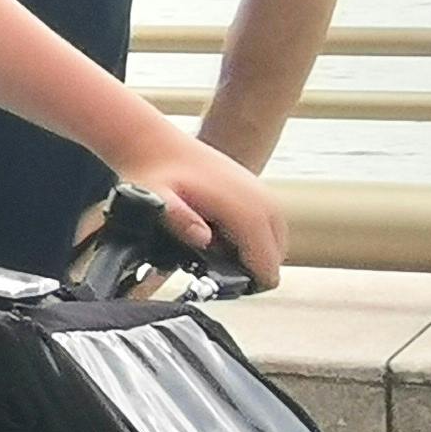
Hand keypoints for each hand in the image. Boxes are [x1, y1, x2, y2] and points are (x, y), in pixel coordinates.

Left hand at [101, 133, 287, 285]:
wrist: (155, 144)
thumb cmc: (155, 174)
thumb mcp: (155, 199)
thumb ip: (179, 220)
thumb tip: (203, 238)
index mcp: (244, 207)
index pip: (267, 263)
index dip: (248, 283)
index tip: (223, 287)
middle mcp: (262, 200)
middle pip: (275, 258)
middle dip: (250, 271)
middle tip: (213, 271)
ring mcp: (263, 194)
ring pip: (274, 244)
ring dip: (251, 255)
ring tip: (214, 253)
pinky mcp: (257, 191)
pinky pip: (267, 228)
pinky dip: (250, 240)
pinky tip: (220, 237)